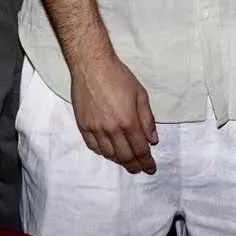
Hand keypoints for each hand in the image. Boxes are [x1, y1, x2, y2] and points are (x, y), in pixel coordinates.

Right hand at [71, 54, 158, 173]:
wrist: (91, 66)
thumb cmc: (119, 77)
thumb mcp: (140, 94)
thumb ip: (147, 119)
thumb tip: (153, 140)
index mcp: (128, 121)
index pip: (140, 149)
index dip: (146, 161)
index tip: (151, 168)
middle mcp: (111, 129)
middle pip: (124, 156)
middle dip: (134, 166)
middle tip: (140, 169)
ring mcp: (95, 129)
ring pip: (108, 154)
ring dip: (119, 160)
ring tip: (126, 160)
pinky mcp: (83, 125)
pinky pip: (93, 146)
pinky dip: (102, 152)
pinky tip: (108, 151)